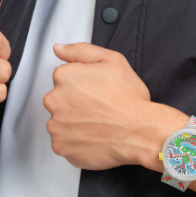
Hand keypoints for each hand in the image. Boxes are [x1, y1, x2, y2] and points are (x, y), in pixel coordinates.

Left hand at [43, 42, 155, 169]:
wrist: (141, 132)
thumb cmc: (130, 99)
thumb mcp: (113, 61)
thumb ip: (81, 51)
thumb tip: (59, 49)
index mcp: (64, 76)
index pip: (65, 80)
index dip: (84, 87)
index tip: (98, 94)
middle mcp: (54, 100)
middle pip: (60, 102)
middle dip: (76, 106)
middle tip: (99, 111)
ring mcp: (56, 126)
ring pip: (61, 124)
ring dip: (75, 125)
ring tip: (98, 126)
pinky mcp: (62, 147)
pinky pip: (65, 145)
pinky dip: (77, 144)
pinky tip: (95, 139)